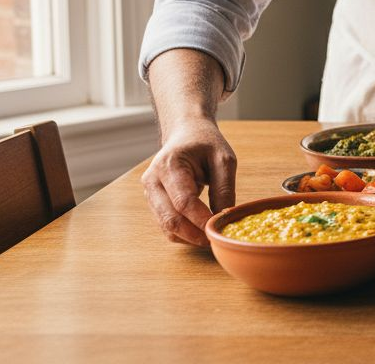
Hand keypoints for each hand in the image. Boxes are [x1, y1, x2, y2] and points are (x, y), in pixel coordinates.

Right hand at [140, 117, 236, 245]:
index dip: (201, 220)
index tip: (220, 229)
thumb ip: (224, 188)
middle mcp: (153, 181)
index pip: (183, 201)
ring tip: (211, 238)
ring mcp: (149, 193)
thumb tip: (224, 217)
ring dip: (188, 237)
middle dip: (194, 234)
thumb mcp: (224, 159)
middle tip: (216, 241)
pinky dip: (183, 234)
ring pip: (166, 226)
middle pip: (170, 218)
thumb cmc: (205, 143)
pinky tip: (200, 232)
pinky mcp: (153, 202)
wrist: (185, 132)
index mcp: (169, 165)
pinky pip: (166, 225)